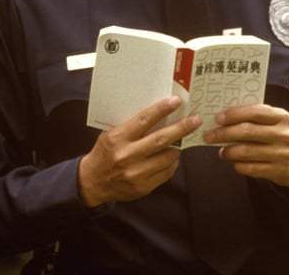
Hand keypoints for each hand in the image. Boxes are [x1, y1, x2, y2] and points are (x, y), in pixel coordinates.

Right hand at [77, 96, 200, 206]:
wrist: (93, 181)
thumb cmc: (105, 153)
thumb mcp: (110, 134)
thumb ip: (130, 127)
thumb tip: (157, 113)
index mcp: (117, 138)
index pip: (143, 120)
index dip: (161, 109)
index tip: (176, 101)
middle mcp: (127, 155)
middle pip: (160, 139)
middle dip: (181, 128)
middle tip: (195, 120)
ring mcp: (135, 173)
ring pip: (167, 157)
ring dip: (177, 148)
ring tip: (180, 141)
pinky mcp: (143, 187)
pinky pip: (166, 173)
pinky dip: (172, 163)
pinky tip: (171, 157)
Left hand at [203, 104, 288, 187]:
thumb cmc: (283, 135)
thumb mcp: (276, 121)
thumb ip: (255, 116)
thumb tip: (223, 117)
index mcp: (281, 116)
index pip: (254, 112)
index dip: (233, 114)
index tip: (217, 118)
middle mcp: (283, 134)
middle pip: (246, 132)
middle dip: (223, 134)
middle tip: (209, 136)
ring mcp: (282, 153)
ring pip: (246, 152)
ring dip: (228, 151)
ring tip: (221, 151)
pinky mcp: (279, 171)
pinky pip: (250, 169)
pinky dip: (237, 165)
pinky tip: (233, 162)